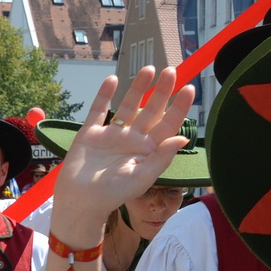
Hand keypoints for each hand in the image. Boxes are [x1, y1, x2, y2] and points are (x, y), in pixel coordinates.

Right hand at [52, 68, 196, 236]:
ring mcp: (112, 135)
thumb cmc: (114, 194)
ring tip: (149, 68)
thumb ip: (162, 158)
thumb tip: (183, 138)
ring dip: (138, 88)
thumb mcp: (142, 177)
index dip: (179, 108)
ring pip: (128, 106)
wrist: (81, 202)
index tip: (189, 89)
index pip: (167, 125)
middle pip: (151, 110)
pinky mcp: (91, 133)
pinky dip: (105, 95)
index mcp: (148, 151)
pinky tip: (113, 80)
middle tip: (172, 71)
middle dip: (162, 91)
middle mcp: (132, 140)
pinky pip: (99, 110)